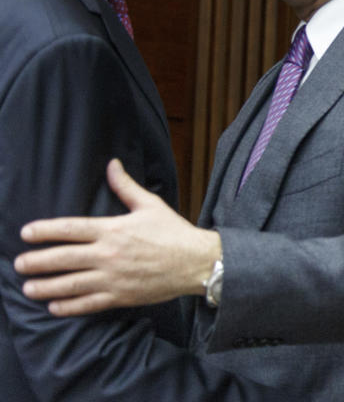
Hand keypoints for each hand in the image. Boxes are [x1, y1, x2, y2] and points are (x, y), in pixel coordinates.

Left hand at [14, 159, 220, 315]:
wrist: (197, 261)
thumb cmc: (174, 231)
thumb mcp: (150, 204)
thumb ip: (126, 186)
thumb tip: (112, 164)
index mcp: (113, 229)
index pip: (70, 229)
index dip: (45, 231)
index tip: (26, 233)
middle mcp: (109, 254)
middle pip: (63, 258)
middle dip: (37, 261)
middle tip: (19, 264)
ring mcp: (113, 277)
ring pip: (70, 284)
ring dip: (46, 287)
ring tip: (28, 287)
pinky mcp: (121, 296)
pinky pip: (89, 303)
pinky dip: (69, 306)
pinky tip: (55, 306)